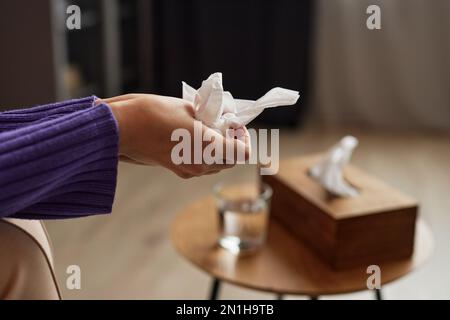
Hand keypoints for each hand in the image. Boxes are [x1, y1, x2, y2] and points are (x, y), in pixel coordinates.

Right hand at [97, 94, 249, 178]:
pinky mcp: (176, 170)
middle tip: (223, 124)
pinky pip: (200, 165)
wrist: (123, 128)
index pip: (243, 152)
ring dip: (219, 149)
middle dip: (233, 143)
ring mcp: (188, 170)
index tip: (235, 123)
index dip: (244, 137)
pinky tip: (193, 136)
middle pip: (231, 160)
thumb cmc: (155, 113)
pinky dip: (204, 153)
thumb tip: (224, 119)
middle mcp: (201, 164)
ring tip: (208, 129)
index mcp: (209, 148)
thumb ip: (212, 117)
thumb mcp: (190, 109)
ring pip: (216, 164)